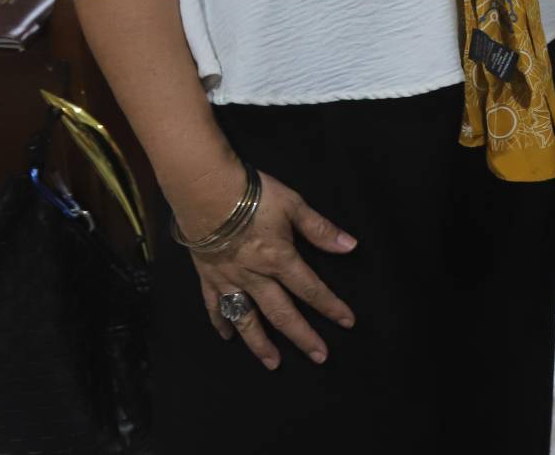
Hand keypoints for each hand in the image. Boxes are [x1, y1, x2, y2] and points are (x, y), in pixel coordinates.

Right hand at [174, 168, 357, 368]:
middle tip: (319, 357)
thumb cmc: (254, 194)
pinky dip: (221, 322)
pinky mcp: (208, 277)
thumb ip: (320, 229)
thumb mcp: (294, 205)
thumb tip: (350, 246)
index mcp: (280, 259)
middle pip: (283, 313)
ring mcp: (230, 280)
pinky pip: (214, 306)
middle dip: (303, 337)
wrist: (204, 190)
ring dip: (261, 343)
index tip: (347, 323)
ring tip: (273, 363)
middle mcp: (256, 277)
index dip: (331, 306)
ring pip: (247, 319)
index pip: (311, 289)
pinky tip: (227, 336)